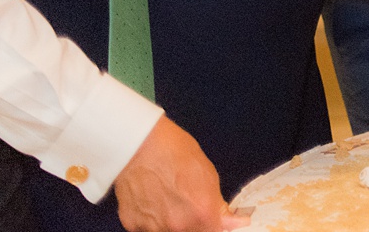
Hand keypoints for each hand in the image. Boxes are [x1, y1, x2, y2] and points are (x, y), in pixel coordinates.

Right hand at [114, 117, 245, 231]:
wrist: (139, 145)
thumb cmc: (175, 153)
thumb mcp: (208, 176)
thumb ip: (220, 206)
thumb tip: (237, 223)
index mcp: (202, 215)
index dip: (211, 225)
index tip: (209, 219)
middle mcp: (177, 227)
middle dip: (191, 225)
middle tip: (185, 206)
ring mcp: (152, 228)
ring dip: (169, 224)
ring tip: (166, 200)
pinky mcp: (132, 225)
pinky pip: (146, 229)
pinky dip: (150, 220)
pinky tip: (151, 200)